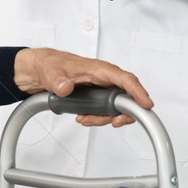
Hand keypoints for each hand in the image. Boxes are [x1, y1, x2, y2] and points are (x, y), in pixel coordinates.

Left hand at [13, 48, 153, 127]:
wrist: (40, 70)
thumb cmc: (50, 65)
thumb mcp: (52, 73)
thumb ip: (58, 81)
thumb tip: (65, 87)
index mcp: (99, 69)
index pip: (125, 79)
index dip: (138, 92)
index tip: (146, 105)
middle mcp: (105, 78)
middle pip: (126, 97)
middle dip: (122, 113)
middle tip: (113, 123)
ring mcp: (102, 88)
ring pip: (115, 107)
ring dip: (104, 118)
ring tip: (85, 119)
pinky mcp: (97, 96)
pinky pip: (105, 110)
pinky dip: (97, 117)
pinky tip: (84, 118)